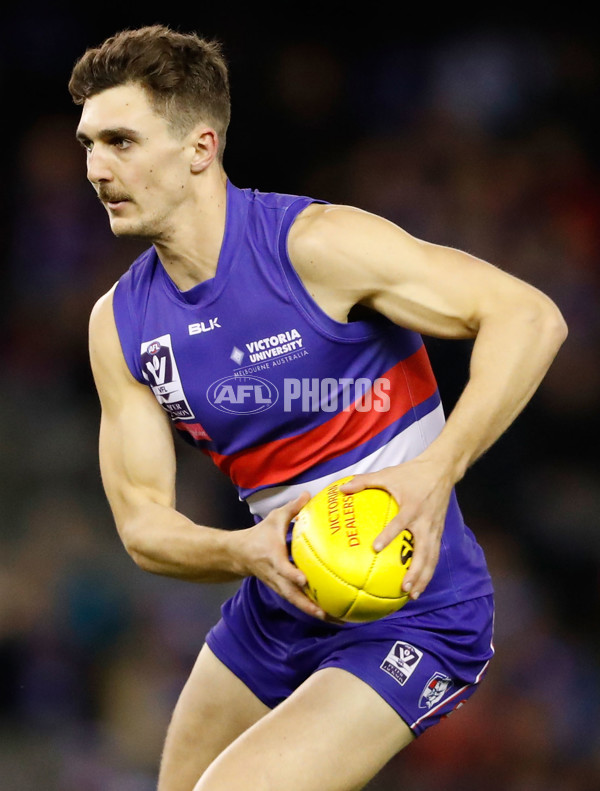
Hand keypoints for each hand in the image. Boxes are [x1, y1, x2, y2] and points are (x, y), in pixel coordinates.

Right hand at [235, 492, 325, 618]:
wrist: (238, 554)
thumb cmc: (259, 535)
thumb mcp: (274, 519)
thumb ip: (292, 508)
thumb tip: (309, 494)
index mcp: (273, 557)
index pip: (282, 568)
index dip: (292, 574)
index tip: (304, 579)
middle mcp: (275, 575)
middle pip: (292, 594)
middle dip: (309, 606)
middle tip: (328, 614)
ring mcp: (278, 585)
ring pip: (296, 602)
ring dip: (315, 612)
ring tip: (337, 620)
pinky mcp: (282, 590)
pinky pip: (298, 601)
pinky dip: (313, 609)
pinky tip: (331, 614)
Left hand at [339, 458, 453, 599]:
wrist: (441, 470)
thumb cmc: (411, 473)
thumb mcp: (387, 474)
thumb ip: (364, 482)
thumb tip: (341, 489)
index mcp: (412, 507)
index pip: (399, 523)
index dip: (388, 535)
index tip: (375, 548)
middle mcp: (425, 521)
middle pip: (423, 551)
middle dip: (415, 571)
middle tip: (403, 588)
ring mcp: (434, 528)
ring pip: (431, 557)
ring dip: (423, 577)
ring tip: (412, 595)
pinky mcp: (439, 532)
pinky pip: (434, 554)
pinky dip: (428, 571)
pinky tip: (419, 585)